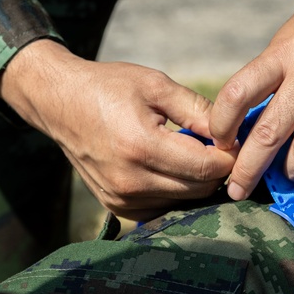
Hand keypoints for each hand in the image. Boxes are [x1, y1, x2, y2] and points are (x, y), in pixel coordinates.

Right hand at [0, 40, 236, 221]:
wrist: (59, 102)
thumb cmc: (108, 87)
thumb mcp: (156, 85)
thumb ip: (197, 110)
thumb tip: (232, 134)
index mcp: (141, 146)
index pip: (206, 167)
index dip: (229, 156)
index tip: (233, 140)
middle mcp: (130, 180)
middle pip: (199, 189)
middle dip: (216, 170)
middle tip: (217, 146)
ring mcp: (121, 199)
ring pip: (183, 203)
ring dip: (196, 183)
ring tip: (191, 153)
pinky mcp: (116, 207)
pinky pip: (162, 208)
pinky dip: (175, 192)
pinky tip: (170, 168)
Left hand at [209, 0, 293, 200]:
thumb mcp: (291, 34)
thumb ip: (273, 74)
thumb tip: (253, 119)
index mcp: (285, 53)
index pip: (239, 94)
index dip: (222, 123)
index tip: (219, 140)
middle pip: (270, 134)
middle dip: (248, 168)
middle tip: (238, 189)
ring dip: (292, 172)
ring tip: (285, 178)